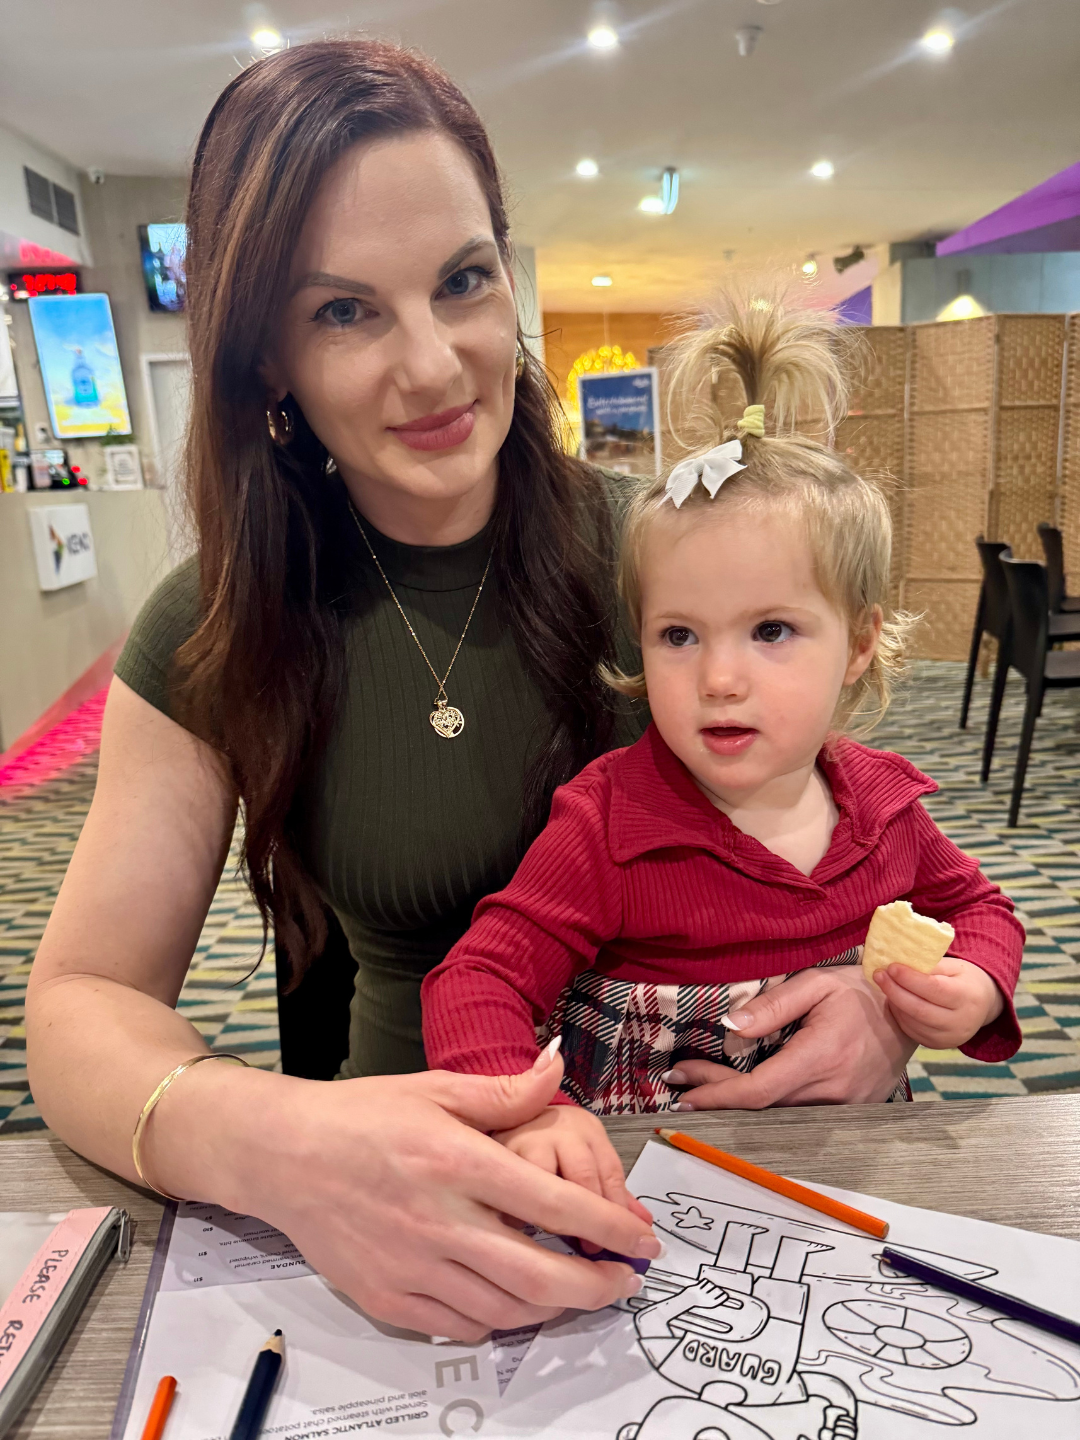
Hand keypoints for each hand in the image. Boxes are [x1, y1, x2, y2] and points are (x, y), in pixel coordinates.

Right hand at [152, 1049, 660, 1343]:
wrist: (283, 1154)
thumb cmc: (361, 1117)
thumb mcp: (436, 1089)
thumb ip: (505, 1090)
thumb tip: (558, 1063)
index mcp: (457, 1162)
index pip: (554, 1207)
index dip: (609, 1229)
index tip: (640, 1239)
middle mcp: (439, 1221)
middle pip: (539, 1276)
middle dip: (596, 1287)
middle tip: (624, 1281)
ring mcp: (411, 1267)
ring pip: (506, 1309)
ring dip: (555, 1307)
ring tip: (578, 1289)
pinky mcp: (387, 1299)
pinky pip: (460, 1327)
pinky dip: (500, 1320)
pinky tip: (515, 1299)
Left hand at [663, 966, 915, 1108]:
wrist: (910, 1012)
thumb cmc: (860, 992)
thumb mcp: (816, 984)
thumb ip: (772, 1006)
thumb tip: (731, 1026)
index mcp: (820, 1058)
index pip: (758, 1091)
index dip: (717, 1094)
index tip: (683, 1087)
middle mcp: (832, 1091)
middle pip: (761, 1106)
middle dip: (717, 1095)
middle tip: (681, 1082)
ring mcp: (844, 1106)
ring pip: (778, 1114)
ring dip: (739, 1102)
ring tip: (703, 1085)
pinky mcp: (850, 1110)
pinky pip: (799, 1114)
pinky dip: (768, 1105)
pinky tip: (744, 1091)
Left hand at [872, 955, 1003, 1047]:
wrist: (982, 1005)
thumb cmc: (964, 980)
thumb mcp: (954, 967)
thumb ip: (930, 965)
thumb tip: (900, 960)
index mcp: (967, 997)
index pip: (934, 989)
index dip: (910, 978)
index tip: (891, 967)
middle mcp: (960, 1022)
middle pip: (919, 1009)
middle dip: (894, 991)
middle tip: (879, 974)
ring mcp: (949, 1038)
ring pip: (912, 1022)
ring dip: (894, 1002)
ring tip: (885, 984)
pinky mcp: (937, 1045)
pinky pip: (911, 1031)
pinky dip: (899, 1014)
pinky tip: (895, 1000)